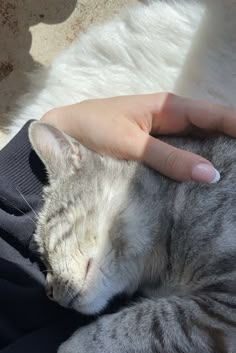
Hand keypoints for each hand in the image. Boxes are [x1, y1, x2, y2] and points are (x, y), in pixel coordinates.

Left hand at [41, 93, 235, 181]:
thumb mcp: (131, 144)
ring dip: (215, 155)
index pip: (214, 114)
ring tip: (230, 174)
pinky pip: (181, 154)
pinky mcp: (152, 148)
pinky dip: (194, 164)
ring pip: (197, 142)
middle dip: (230, 143)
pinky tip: (203, 179)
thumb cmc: (93, 130)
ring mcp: (161, 133)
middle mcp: (170, 117)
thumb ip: (169, 158)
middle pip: (210, 128)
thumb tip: (210, 174)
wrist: (63, 133)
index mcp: (168, 107)